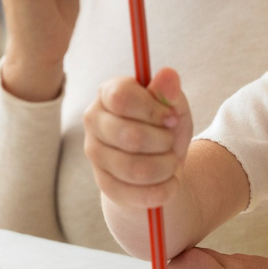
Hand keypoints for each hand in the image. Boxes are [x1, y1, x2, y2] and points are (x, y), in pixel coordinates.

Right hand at [83, 68, 191, 209]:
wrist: (161, 163)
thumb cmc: (165, 126)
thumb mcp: (173, 106)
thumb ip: (169, 92)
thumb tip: (168, 75)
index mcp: (108, 93)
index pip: (122, 98)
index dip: (152, 110)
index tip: (172, 117)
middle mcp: (94, 121)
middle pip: (129, 136)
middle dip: (163, 142)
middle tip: (172, 142)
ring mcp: (95, 154)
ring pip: (133, 168)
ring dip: (164, 167)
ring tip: (172, 162)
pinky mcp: (103, 183)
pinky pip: (133, 194)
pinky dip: (160, 190)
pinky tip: (169, 182)